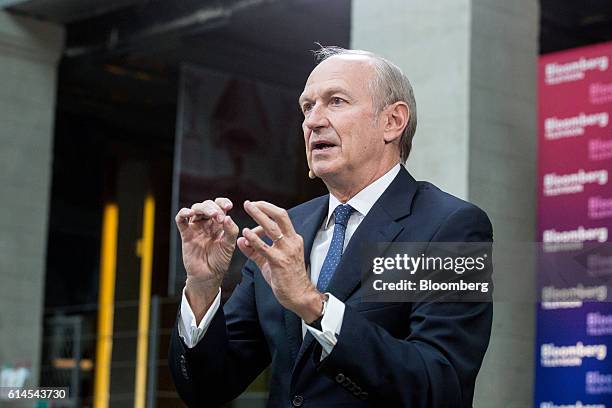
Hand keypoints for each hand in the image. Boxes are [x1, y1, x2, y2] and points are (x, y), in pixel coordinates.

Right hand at [175, 198, 238, 320]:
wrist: (208, 275)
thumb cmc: (220, 260)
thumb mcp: (230, 245)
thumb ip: (230, 230)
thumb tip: (227, 216)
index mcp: (219, 223)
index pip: (220, 206)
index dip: (223, 202)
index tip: (229, 206)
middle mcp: (207, 223)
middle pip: (208, 205)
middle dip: (214, 208)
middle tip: (219, 218)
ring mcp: (196, 227)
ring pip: (196, 208)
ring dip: (203, 208)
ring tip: (211, 215)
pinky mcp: (186, 233)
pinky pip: (180, 219)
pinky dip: (183, 213)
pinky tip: (189, 213)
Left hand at [237, 200, 324, 322]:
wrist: (299, 295)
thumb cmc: (287, 278)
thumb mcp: (269, 261)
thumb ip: (255, 251)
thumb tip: (241, 240)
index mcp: (293, 239)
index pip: (281, 218)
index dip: (267, 211)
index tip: (255, 207)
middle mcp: (292, 241)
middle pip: (280, 216)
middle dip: (264, 207)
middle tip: (249, 203)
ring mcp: (287, 251)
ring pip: (272, 228)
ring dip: (259, 216)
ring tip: (248, 208)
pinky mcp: (279, 262)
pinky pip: (264, 247)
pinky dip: (254, 238)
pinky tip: (245, 233)